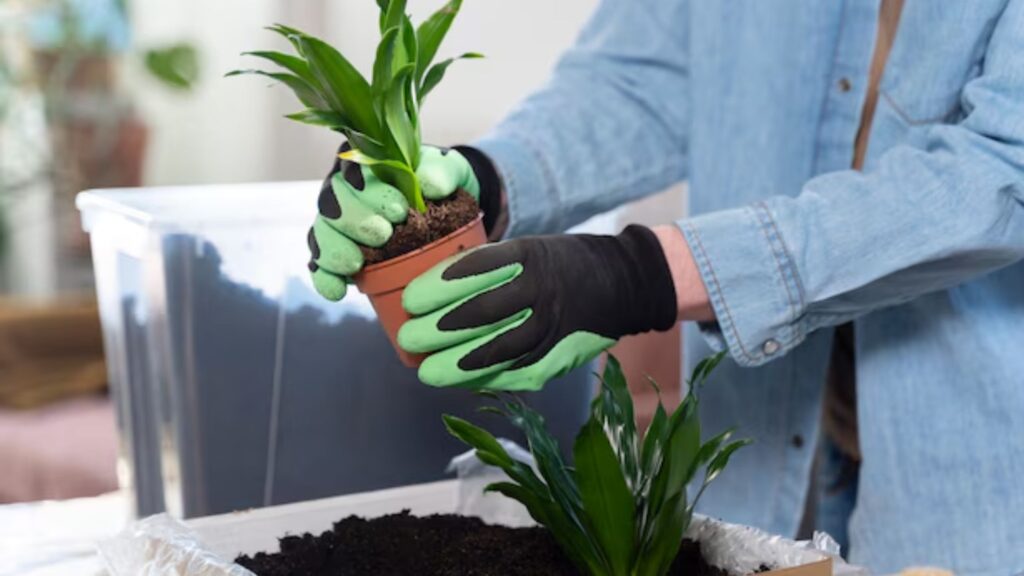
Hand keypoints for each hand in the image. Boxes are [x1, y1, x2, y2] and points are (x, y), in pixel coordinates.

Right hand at [308, 144, 480, 300]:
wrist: (446, 205)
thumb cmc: (440, 181)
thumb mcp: (448, 168)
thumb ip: (441, 171)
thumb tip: (430, 186)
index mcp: (366, 162)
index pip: (352, 166)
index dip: (366, 187)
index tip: (397, 209)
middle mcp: (344, 189)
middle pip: (331, 201)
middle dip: (354, 220)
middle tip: (384, 235)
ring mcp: (337, 221)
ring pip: (321, 231)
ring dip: (335, 249)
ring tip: (356, 264)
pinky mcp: (338, 250)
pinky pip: (320, 264)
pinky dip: (325, 277)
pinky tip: (338, 291)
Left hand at [397, 225, 678, 389]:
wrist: (624, 283)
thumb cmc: (562, 264)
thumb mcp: (528, 250)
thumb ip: (488, 270)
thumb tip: (433, 291)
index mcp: (528, 257)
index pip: (475, 272)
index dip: (438, 289)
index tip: (410, 299)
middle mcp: (540, 291)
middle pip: (480, 314)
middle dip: (438, 330)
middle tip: (409, 338)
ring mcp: (551, 326)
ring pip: (497, 349)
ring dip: (457, 364)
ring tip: (428, 370)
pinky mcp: (558, 354)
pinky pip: (517, 370)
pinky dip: (486, 378)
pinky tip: (461, 381)